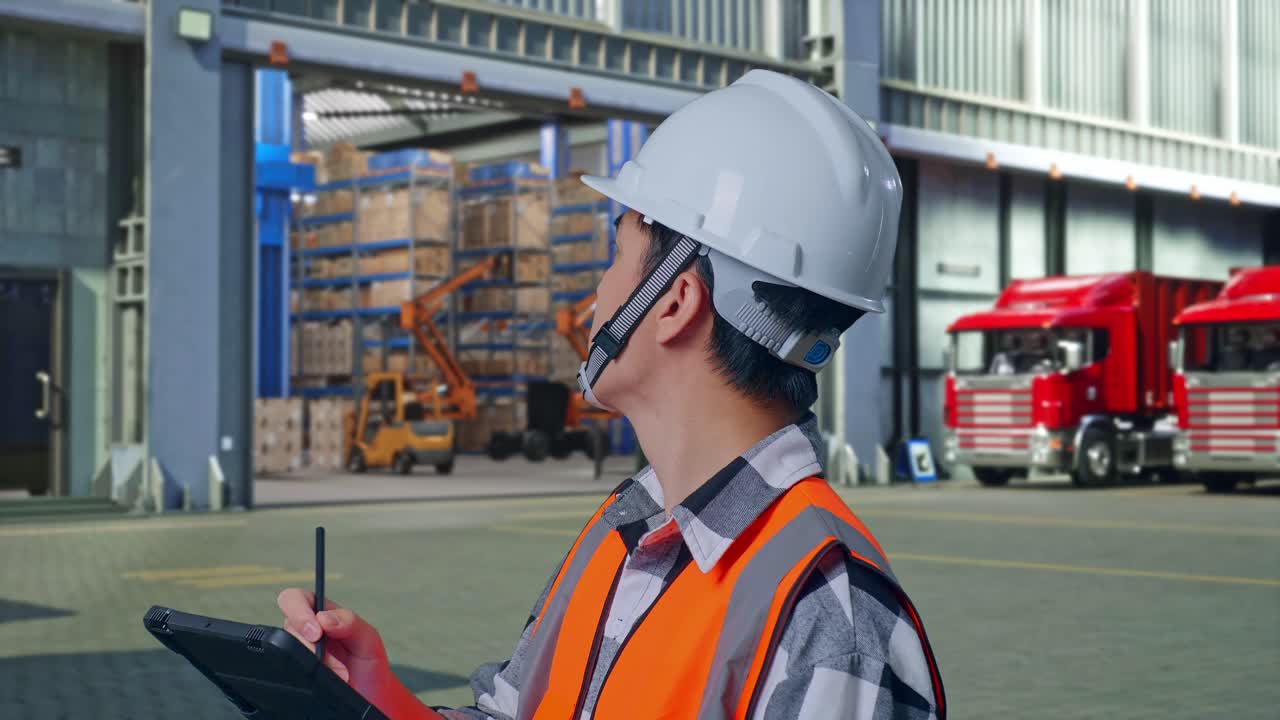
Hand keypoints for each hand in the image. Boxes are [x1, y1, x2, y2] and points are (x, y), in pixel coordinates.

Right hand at [276, 587, 394, 705]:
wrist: (370, 697)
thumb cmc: (368, 664)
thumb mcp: (368, 639)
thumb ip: (351, 622)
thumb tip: (324, 618)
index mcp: (322, 615)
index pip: (296, 599)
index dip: (299, 611)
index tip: (316, 632)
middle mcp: (306, 633)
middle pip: (288, 628)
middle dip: (309, 646)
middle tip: (328, 659)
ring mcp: (299, 655)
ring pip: (288, 653)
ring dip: (314, 665)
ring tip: (340, 674)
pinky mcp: (294, 675)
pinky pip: (286, 672)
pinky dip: (305, 677)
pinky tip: (325, 680)